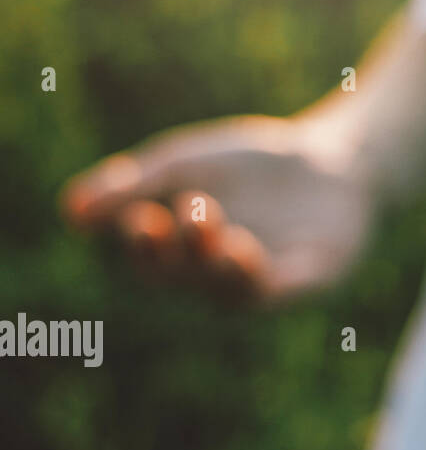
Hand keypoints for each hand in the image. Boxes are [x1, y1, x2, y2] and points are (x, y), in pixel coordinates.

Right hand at [61, 114, 375, 300]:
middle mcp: (223, 277)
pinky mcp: (313, 276)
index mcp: (188, 257)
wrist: (333, 159)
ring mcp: (270, 279)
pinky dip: (261, 275)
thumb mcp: (185, 164)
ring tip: (212, 230)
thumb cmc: (251, 167)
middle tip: (187, 211)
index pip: (155, 264)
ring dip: (218, 264)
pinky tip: (243, 248)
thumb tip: (70, 210)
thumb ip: (133, 184)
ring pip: (234, 290)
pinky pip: (283, 288)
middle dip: (182, 250)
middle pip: (191, 278)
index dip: (144, 246)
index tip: (140, 216)